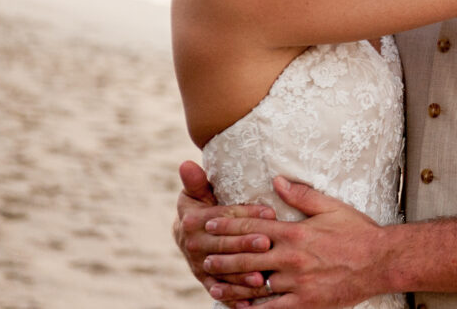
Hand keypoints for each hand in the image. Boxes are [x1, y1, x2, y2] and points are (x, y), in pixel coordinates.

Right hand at [174, 160, 275, 302]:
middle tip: (268, 243)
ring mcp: (198, 265)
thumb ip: (197, 181)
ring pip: (221, 271)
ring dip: (240, 276)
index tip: (270, 210)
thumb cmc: (204, 206)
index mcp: (193, 220)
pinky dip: (233, 298)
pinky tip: (250, 303)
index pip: (223, 216)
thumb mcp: (199, 192)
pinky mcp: (205, 280)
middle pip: (223, 244)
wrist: (189, 233)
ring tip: (261, 278)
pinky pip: (219, 290)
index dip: (246, 213)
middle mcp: (193, 244)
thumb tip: (186, 162)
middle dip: (245, 244)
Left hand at [202, 176, 386, 308]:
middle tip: (201, 255)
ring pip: (254, 285)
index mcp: (295, 233)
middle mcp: (291, 258)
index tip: (209, 223)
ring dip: (231, 285)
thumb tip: (277, 181)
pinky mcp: (305, 302)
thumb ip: (301, 195)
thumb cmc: (358, 232)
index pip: (252, 227)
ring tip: (213, 284)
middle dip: (221, 255)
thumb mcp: (331, 207)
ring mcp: (296, 283)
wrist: (382, 261)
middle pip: (246, 257)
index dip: (227, 225)